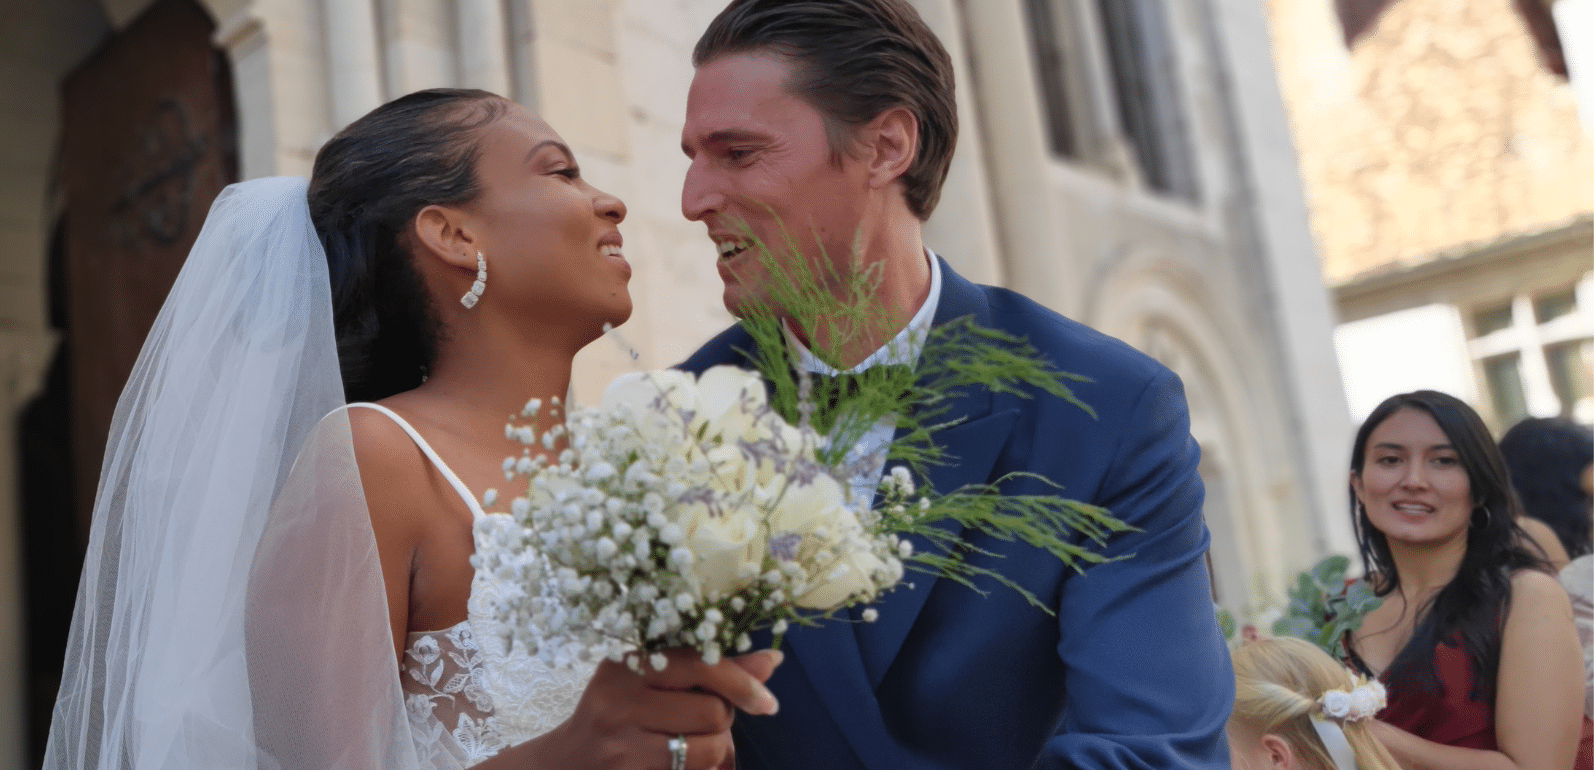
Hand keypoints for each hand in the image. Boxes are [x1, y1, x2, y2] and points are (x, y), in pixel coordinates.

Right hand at [532, 648, 782, 769]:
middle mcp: (621, 697)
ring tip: (689, 742)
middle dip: (721, 718)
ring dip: (714, 747)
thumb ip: (709, 670)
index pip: (701, 662)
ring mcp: (624, 740)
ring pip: (711, 742)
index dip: (742, 680)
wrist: (564, 765)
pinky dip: (701, 766)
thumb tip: (770, 660)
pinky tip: (679, 761)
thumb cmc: (618, 718)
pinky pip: (696, 767)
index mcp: (627, 664)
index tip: (766, 700)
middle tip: (701, 722)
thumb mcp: (651, 684)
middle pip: (714, 708)